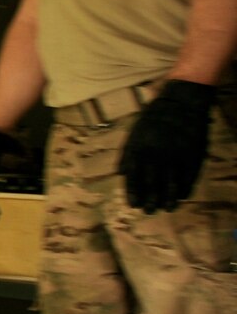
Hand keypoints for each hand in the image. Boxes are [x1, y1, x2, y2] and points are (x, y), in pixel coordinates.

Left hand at [120, 81, 216, 212]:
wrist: (182, 102)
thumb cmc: (154, 118)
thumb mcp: (134, 133)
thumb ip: (127, 154)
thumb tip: (120, 175)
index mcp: (139, 150)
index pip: (134, 178)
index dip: (134, 193)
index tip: (133, 205)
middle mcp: (156, 156)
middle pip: (153, 185)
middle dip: (150, 201)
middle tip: (149, 211)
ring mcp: (176, 157)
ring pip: (172, 185)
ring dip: (168, 199)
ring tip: (166, 209)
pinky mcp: (193, 156)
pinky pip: (188, 178)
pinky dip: (185, 190)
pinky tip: (182, 197)